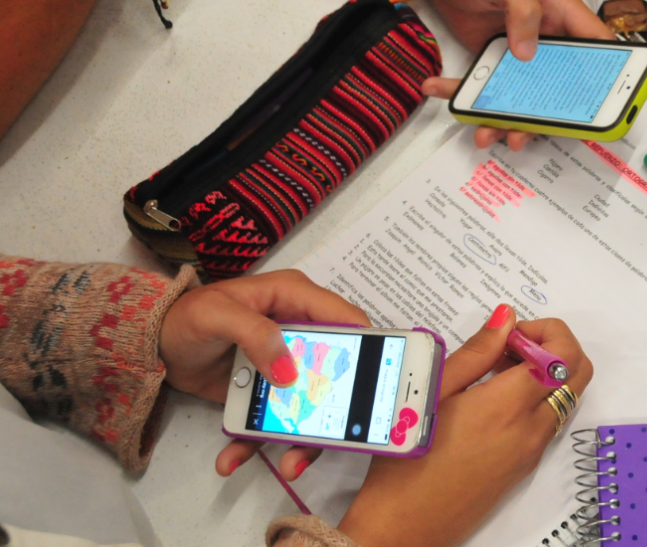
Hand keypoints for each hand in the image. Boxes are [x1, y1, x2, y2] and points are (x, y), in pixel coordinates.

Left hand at [157, 269, 370, 479]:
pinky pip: (273, 421)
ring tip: (289, 465)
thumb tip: (289, 371)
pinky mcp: (266, 393)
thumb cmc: (186, 317)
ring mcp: (284, 366)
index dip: (367, 344)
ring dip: (301, 438)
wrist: (151, 346)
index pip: (345, 318)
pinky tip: (233, 459)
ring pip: (309, 404)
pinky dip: (256, 444)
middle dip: (338, 407)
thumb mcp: (216, 315)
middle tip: (339, 435)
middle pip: (335, 370)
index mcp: (295, 300)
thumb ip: (255, 334)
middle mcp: (299, 333)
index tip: (375, 378)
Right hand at [337, 305, 592, 546]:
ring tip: (495, 372)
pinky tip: (492, 399)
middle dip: (554, 347)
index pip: (564, 355)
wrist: (405, 524)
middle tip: (511, 346)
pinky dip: (535, 398)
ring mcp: (533, 450)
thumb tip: (506, 318)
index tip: (511, 333)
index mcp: (509, 406)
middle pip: (579, 373)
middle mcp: (532, 429)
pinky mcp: (526, 465)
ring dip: (545, 373)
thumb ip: (477, 352)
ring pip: (566, 397)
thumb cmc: (408, 462)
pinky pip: (549, 420)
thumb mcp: (433, 392)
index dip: (546, 331)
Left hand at [414, 0, 611, 151]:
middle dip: (547, 115)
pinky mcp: (498, 62)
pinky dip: (472, 100)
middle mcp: (548, 38)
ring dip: (508, 118)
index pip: (596, 44)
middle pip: (561, 84)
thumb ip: (522, 8)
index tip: (602, 105)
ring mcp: (523, 54)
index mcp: (561, 12)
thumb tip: (528, 52)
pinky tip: (452, 100)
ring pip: (526, 95)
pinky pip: (491, 88)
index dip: (606, 74)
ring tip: (485, 132)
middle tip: (526, 132)